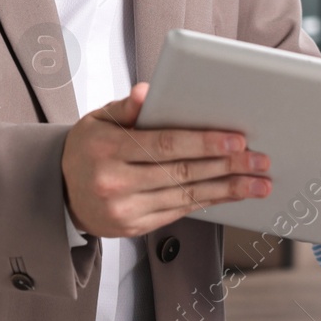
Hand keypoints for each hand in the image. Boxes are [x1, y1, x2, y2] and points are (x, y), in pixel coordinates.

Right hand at [61, 82, 272, 237]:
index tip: (236, 140)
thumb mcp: (98, 120)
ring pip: (186, 197)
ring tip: (258, 183)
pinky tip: (231, 194)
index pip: (165, 145)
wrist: (60, 192)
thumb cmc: (88, 148)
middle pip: (183, 173)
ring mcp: (125, 210)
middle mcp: (116, 183)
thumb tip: (146, 92)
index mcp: (108, 150)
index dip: (204, 143)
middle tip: (260, 161)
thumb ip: (125, 107)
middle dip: (227, 167)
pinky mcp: (135, 228)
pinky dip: (209, 201)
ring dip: (227, 190)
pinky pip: (180, 213)